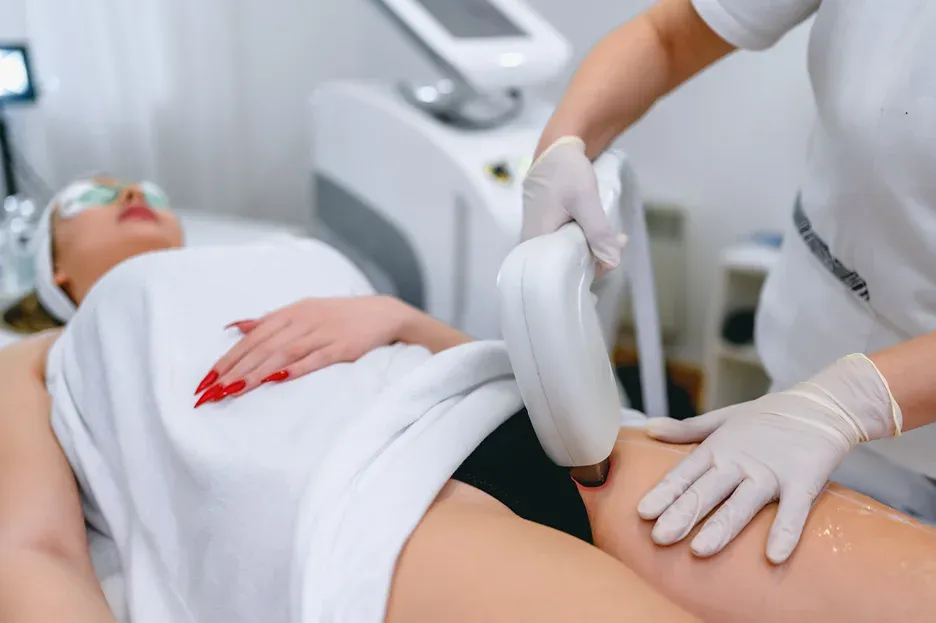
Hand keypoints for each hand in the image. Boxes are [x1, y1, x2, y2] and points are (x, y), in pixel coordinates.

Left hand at [194, 296, 408, 405]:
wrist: (383, 313)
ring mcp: (323, 332)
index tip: (206, 380)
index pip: (252, 338)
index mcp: (290, 312)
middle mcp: (303, 320)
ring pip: (283, 354)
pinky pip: (315, 358)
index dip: (228, 358)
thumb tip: (235, 327)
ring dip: (256, 373)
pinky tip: (276, 379)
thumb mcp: (303, 311)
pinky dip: (295, 368)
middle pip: (262, 347)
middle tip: (211, 393)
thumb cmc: (339, 316)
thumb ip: (269, 321)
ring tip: (233, 392)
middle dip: (234, 371)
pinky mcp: (343, 346)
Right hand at [522, 136, 626, 272]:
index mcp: (535, 241)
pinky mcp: (548, 229)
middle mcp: (533, 244)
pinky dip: (587, 239)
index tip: (613, 254)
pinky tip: (603, 233)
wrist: (557, 147)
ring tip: (617, 237)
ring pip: (569, 254)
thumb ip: (598, 232)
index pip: (562, 272)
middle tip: (620, 241)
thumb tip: (613, 262)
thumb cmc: (565, 171)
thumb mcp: (585, 200)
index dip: (590, 269)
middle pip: (566, 265)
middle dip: (596, 258)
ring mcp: (540, 236)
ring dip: (594, 248)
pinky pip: (568, 243)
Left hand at [636, 354, 901, 563]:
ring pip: (742, 503)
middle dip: (682, 514)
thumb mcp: (721, 420)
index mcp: (718, 448)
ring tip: (700, 550)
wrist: (819, 406)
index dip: (665, 492)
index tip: (642, 512)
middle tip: (659, 537)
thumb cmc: (765, 418)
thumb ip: (685, 430)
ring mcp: (770, 472)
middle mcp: (739, 461)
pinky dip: (785, 531)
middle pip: (707, 491)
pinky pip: (793, 510)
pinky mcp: (802, 480)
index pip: (685, 473)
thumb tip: (647, 428)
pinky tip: (773, 556)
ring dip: (722, 527)